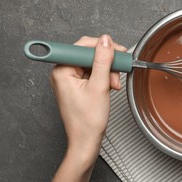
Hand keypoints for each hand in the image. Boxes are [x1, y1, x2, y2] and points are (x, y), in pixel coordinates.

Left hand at [50, 35, 126, 165]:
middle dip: (107, 62)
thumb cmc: (87, 121)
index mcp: (62, 70)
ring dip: (108, 71)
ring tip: (114, 84)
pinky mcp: (77, 86)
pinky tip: (110, 86)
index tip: (119, 52)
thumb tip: (105, 41)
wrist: (86, 141)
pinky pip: (92, 73)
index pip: (82, 46)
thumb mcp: (99, 86)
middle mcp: (63, 73)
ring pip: (93, 64)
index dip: (103, 47)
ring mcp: (70, 79)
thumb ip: (103, 61)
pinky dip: (104, 78)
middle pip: (89, 54)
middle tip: (119, 69)